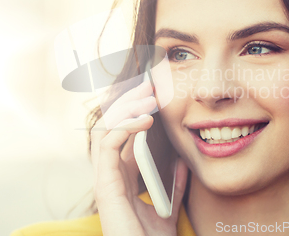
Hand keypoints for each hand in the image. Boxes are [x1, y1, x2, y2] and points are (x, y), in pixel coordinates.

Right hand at [90, 80, 187, 235]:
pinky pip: (108, 143)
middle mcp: (110, 172)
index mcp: (123, 175)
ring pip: (106, 127)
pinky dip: (124, 126)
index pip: (122, 131)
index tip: (152, 89)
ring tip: (148, 96)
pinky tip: (145, 120)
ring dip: (126, 107)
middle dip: (127, 100)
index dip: (134, 108)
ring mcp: (105, 177)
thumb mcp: (168, 206)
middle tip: (148, 83)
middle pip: (110, 124)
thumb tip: (183, 163)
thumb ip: (173, 184)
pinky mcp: (105, 184)